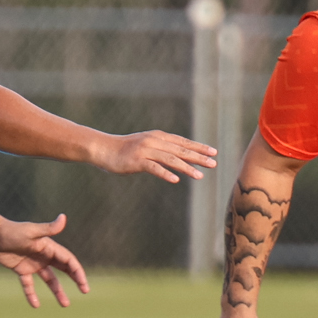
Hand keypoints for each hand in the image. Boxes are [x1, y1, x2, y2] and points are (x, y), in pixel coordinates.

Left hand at [0, 213, 87, 307]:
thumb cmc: (11, 231)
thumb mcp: (31, 232)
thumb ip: (48, 228)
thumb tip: (64, 218)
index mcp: (49, 247)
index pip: (68, 260)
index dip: (77, 272)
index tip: (83, 285)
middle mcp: (43, 255)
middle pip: (64, 269)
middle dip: (75, 279)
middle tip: (85, 290)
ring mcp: (33, 263)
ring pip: (49, 279)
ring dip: (57, 291)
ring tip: (65, 304)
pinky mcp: (21, 269)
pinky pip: (29, 284)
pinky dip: (32, 294)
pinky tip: (35, 305)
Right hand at [95, 130, 216, 183]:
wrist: (103, 148)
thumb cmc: (125, 150)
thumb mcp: (146, 146)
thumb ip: (161, 150)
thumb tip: (177, 158)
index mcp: (158, 137)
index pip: (183, 142)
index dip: (199, 147)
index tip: (213, 152)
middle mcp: (154, 141)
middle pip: (180, 150)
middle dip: (199, 157)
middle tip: (214, 163)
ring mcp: (145, 150)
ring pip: (170, 159)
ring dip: (187, 168)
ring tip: (200, 176)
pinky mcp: (136, 160)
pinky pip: (154, 168)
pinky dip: (165, 173)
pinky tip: (176, 180)